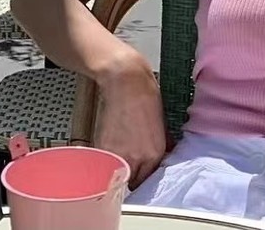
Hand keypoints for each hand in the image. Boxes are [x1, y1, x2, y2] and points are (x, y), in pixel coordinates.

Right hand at [95, 51, 165, 188]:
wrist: (126, 81)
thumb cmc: (145, 96)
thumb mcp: (161, 125)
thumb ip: (160, 146)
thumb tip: (159, 159)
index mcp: (155, 152)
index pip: (150, 180)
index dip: (146, 175)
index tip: (143, 172)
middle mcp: (139, 158)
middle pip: (134, 183)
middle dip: (133, 175)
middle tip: (132, 164)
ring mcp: (119, 155)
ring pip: (119, 177)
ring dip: (119, 171)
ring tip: (122, 155)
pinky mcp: (103, 148)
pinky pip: (106, 165)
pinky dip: (108, 161)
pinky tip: (113, 148)